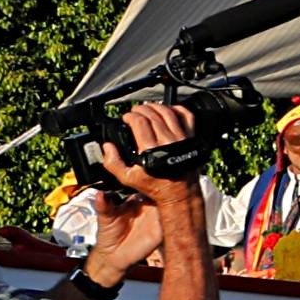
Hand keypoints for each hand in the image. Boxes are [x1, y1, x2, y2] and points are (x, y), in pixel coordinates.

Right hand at [94, 99, 210, 229]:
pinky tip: (169, 109)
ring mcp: (181, 138)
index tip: (126, 117)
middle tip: (134, 111)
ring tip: (148, 107)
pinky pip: (187, 117)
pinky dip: (178, 109)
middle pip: (153, 115)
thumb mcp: (128, 179)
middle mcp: (168, 141)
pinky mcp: (192, 138)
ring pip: (169, 113)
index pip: (140, 122)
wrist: (179, 193)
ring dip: (156, 106)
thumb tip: (107, 147)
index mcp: (151, 149)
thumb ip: (113, 163)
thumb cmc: (156, 186)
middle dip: (141, 109)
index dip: (130, 116)